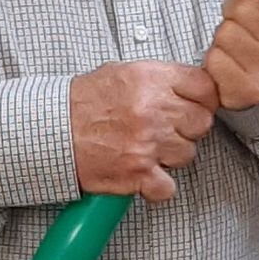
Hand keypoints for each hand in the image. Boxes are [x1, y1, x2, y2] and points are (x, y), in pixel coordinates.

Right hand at [70, 62, 220, 203]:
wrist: (51, 130)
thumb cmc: (83, 103)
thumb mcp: (122, 72)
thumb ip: (159, 78)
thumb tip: (188, 86)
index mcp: (152, 79)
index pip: (206, 88)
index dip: (203, 99)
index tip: (194, 105)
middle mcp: (154, 109)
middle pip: (201, 123)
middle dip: (187, 128)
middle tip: (165, 129)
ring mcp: (148, 143)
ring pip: (187, 154)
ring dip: (170, 156)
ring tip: (146, 148)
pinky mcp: (138, 173)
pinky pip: (168, 187)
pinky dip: (158, 186)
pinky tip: (144, 174)